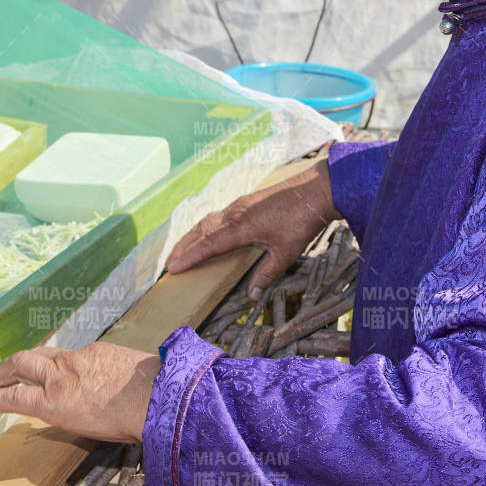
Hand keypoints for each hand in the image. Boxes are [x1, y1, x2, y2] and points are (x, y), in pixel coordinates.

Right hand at [0, 342, 161, 443]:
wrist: (157, 396)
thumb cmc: (125, 422)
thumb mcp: (83, 428)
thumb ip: (62, 413)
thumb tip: (56, 405)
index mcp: (55, 401)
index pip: (13, 398)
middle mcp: (60, 375)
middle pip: (19, 365)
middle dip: (0, 373)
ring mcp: (77, 358)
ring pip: (41, 353)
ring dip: (23, 362)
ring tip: (14, 369)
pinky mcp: (94, 349)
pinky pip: (68, 353)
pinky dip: (56, 361)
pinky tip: (58, 367)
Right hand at [164, 159, 338, 296]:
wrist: (316, 190)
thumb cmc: (301, 221)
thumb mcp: (285, 253)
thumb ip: (266, 274)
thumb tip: (251, 296)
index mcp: (241, 226)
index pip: (208, 244)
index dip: (190, 257)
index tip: (173, 268)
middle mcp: (235, 213)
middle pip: (201, 230)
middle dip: (184, 247)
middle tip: (169, 263)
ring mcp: (240, 204)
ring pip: (209, 220)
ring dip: (193, 235)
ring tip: (182, 249)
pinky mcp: (247, 201)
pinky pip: (219, 215)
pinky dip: (207, 226)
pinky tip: (209, 233)